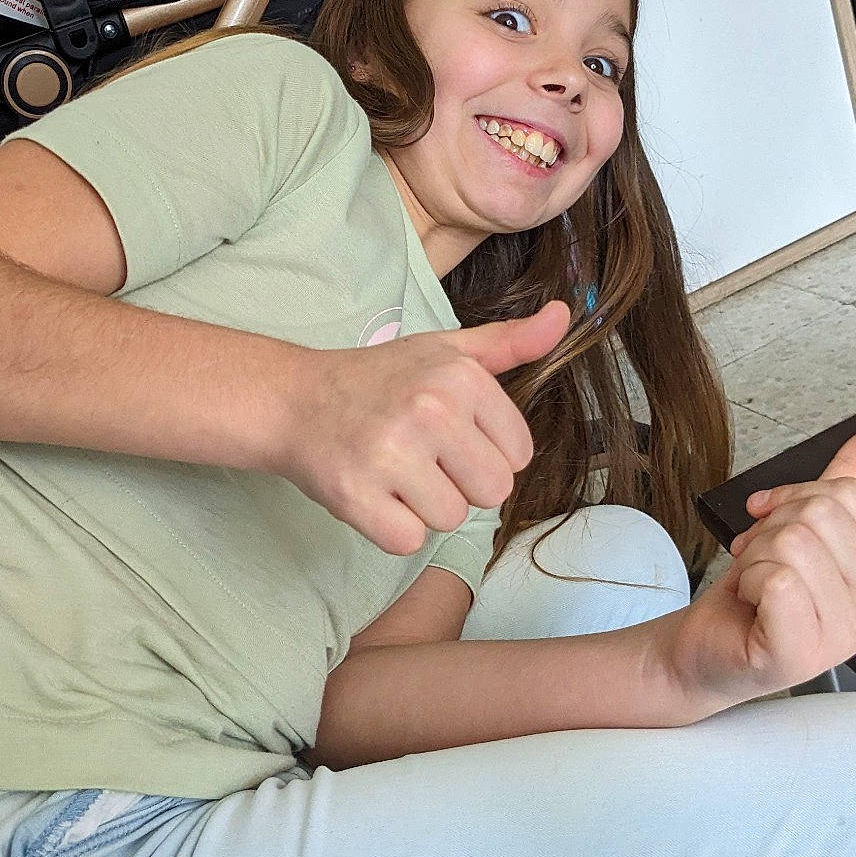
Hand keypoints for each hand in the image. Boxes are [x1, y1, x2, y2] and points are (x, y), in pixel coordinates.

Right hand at [275, 300, 570, 554]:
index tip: (446, 435)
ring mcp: (391, 453)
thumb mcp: (445, 351)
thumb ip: (509, 343)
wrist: (291, 400)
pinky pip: (408, 540)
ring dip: (423, 507)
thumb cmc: (377, 380)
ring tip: (393, 473)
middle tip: (419, 458)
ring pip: (451, 519)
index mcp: (460, 377)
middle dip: (460, 484)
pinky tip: (373, 494)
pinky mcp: (356, 494)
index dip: (485, 452)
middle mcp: (429, 411)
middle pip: (492, 492)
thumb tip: (564, 316)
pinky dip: (391, 528)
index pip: (519, 454)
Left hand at [659, 429, 855, 718]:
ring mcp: (846, 636)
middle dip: (771, 528)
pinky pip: (776, 579)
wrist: (707, 646)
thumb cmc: (756, 594)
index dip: (794, 499)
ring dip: (755, 556)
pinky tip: (751, 606)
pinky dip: (747, 581)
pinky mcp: (802, 652)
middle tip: (760, 561)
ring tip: (755, 585)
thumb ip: (844, 485)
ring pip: (794, 543)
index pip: (847, 495)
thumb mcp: (801, 529)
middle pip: (820, 514)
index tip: (772, 527)